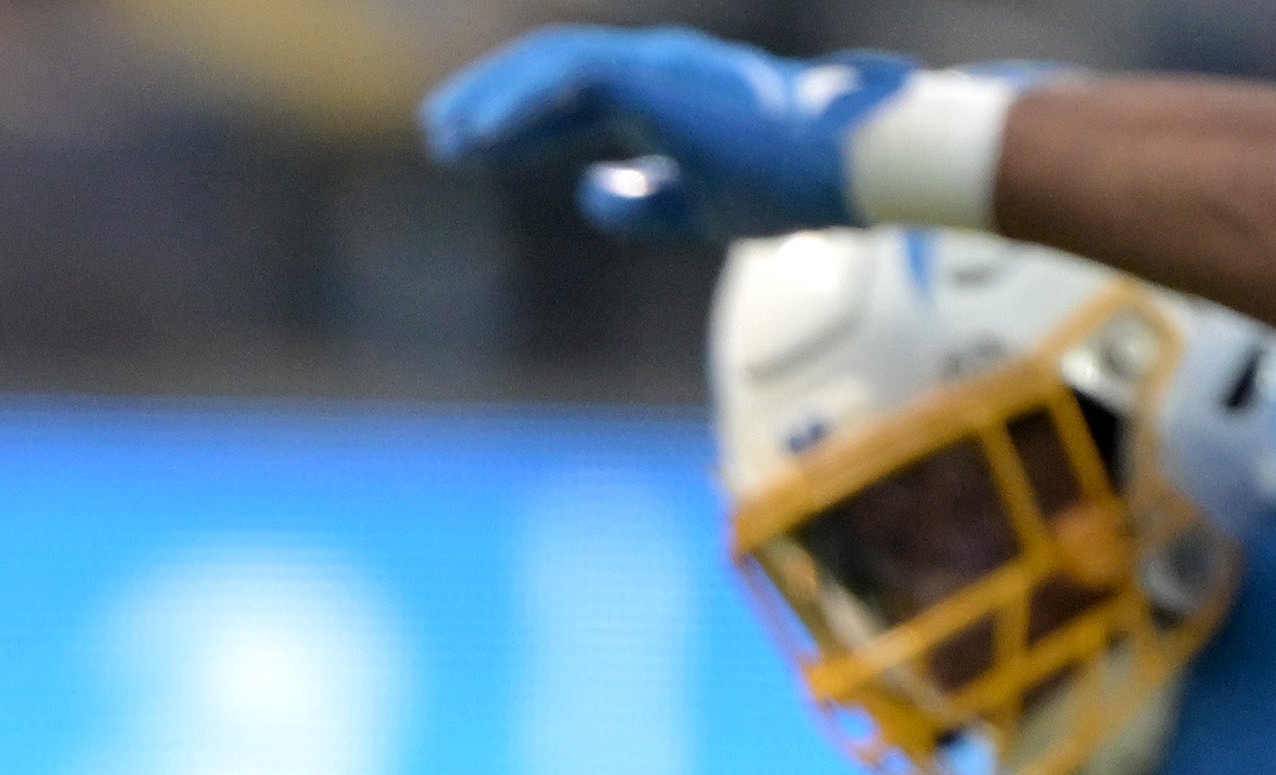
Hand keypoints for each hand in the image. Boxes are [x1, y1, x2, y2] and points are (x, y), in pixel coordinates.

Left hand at [419, 27, 910, 240]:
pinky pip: (567, 78)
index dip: (518, 128)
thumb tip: (588, 194)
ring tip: (446, 137)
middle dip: (489, 104)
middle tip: (440, 137)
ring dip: (491, 101)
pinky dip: (518, 107)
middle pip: (549, 75)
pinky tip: (481, 138)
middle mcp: (653, 69)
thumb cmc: (785, 185)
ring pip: (549, 67)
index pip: (572, 101)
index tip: (471, 154)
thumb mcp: (696, 208)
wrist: (836, 168)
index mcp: (663, 98)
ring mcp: (653, 64)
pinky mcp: (652, 74)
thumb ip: (644, 204)